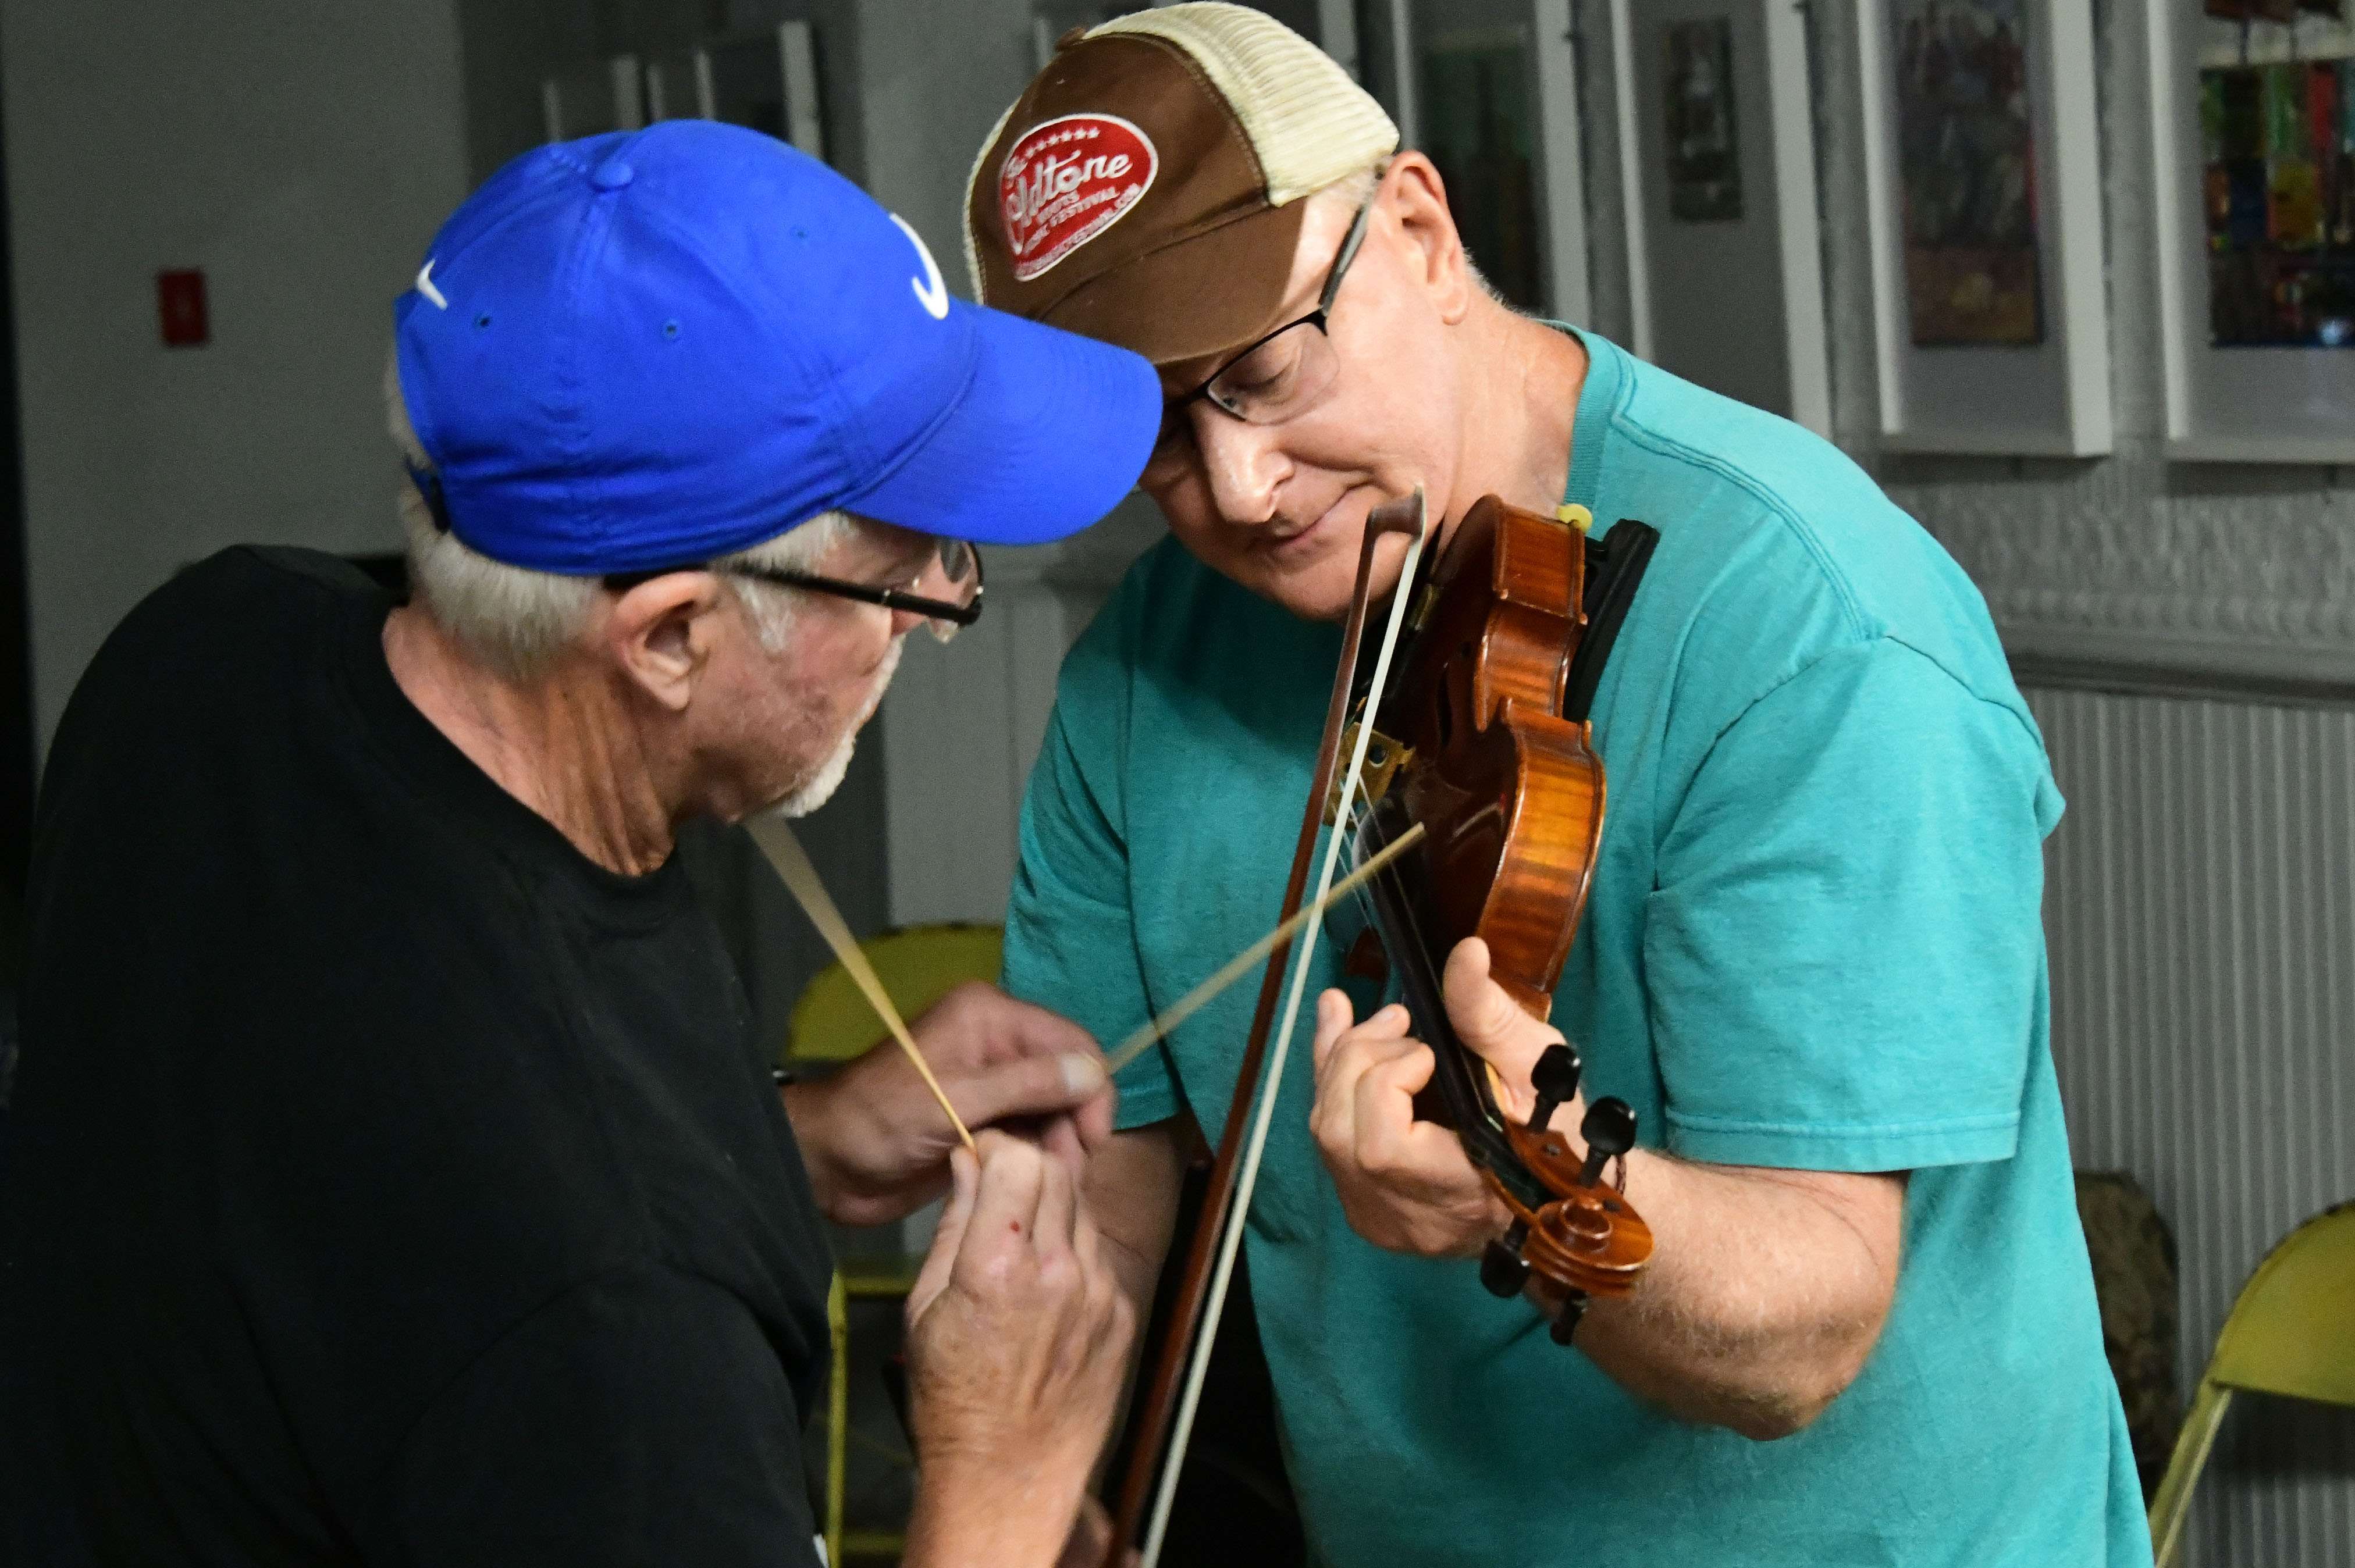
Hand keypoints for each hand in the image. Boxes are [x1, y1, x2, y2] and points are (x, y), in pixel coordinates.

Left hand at [786, 982, 1114, 1226]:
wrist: (826, 1163)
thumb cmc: (880, 1121)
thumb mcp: (955, 1101)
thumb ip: (1026, 1085)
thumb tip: (1094, 1073)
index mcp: (991, 1017)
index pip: (1071, 1043)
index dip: (1091, 1089)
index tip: (1092, 1141)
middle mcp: (997, 1043)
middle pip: (1067, 1078)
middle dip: (1074, 1124)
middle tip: (1068, 1174)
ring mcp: (991, 1084)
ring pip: (1053, 1111)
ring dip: (1058, 1146)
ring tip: (1052, 1185)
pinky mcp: (984, 1120)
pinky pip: (1030, 1133)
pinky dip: (1038, 1157)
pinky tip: (1035, 1184)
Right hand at [903, 1132, 1134, 1567]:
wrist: (1009, 1472)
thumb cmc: (951, 1395)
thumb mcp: (925, 1306)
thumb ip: (953, 1224)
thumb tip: (968, 1160)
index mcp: (998, 1267)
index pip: (1019, 1159)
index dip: (998, 1147)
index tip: (982, 1156)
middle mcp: (1058, 1271)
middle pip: (1058, 1171)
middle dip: (1027, 1165)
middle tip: (1002, 1186)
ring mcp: (1099, 1293)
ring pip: (1083, 1209)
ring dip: (1052, 1206)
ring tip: (1021, 1241)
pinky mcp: (1123, 1314)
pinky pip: (1099, 1255)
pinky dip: (1073, 1250)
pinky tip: (1048, 1283)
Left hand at [1307, 937, 1578, 1256]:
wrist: (1557, 1196)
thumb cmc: (1556, 1132)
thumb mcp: (1538, 1067)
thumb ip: (1490, 1015)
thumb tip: (1465, 952)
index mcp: (1458, 1193)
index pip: (1382, 1148)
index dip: (1387, 1082)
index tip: (1428, 1051)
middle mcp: (1406, 1218)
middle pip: (1339, 1132)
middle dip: (1357, 1057)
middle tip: (1398, 1018)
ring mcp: (1378, 1219)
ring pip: (1324, 1131)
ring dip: (1341, 1061)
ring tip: (1381, 1021)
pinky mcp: (1364, 1208)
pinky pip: (1328, 1142)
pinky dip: (1332, 1082)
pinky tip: (1342, 1034)